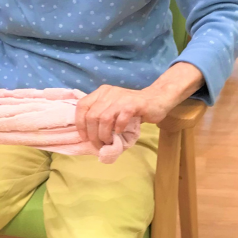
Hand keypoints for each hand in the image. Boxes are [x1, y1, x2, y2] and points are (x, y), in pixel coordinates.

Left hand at [75, 63, 204, 149]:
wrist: (157, 99)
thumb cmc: (132, 108)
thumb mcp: (112, 108)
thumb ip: (101, 116)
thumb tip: (89, 137)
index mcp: (101, 93)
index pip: (82, 106)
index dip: (80, 124)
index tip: (84, 137)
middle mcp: (108, 93)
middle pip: (91, 116)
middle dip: (93, 134)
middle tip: (99, 144)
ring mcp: (121, 97)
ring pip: (103, 118)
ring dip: (104, 134)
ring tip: (108, 141)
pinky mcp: (133, 104)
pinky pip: (121, 118)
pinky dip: (118, 128)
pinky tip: (120, 132)